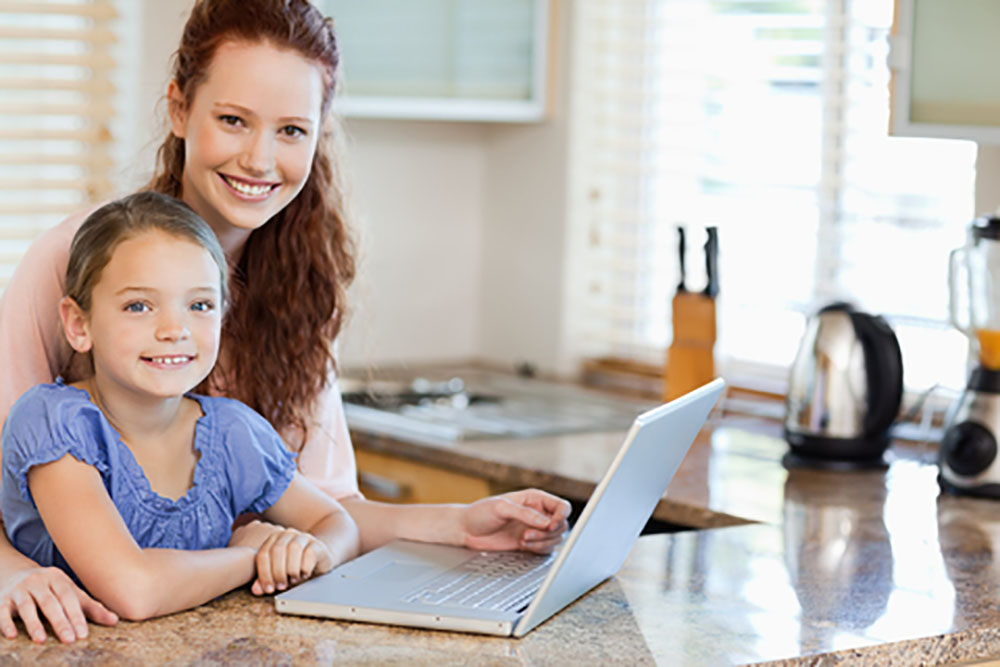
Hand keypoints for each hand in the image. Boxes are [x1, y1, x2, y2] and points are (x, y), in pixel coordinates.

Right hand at [0, 566, 117, 643]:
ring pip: (27, 606)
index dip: (77, 615)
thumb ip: (91, 608)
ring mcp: (20, 589)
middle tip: (69, 640)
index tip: (83, 634)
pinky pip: (3, 611)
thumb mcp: (70, 594)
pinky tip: (12, 635)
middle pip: (50, 602)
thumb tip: (115, 620)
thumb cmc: (51, 590)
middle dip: (60, 621)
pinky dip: (6, 623)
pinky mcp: (3, 599)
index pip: (69, 597)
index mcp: (58, 578)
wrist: (16, 574)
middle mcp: (39, 581)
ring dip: (34, 623)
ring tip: (41, 640)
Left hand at [230, 520, 332, 594]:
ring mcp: (303, 537)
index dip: (264, 573)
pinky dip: (305, 567)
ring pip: (293, 549)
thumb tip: (256, 589)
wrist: (320, 558)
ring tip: (293, 580)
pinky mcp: (317, 544)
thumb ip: (267, 579)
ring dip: (292, 569)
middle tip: (281, 586)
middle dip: (278, 572)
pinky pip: (309, 553)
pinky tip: (304, 574)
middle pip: (277, 550)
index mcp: (274, 540)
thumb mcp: (280, 574)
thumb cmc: (296, 566)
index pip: (263, 554)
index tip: (268, 589)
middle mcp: (288, 535)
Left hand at [460, 489, 570, 553]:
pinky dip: (538, 550)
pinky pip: (546, 549)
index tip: (551, 525)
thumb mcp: (501, 507)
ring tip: (523, 539)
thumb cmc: (480, 513)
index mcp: (535, 499)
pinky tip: (523, 546)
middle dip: (547, 533)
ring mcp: (534, 529)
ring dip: (542, 542)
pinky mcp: (530, 543)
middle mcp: (538, 513)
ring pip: (555, 539)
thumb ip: (525, 514)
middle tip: (527, 534)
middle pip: (562, 525)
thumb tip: (546, 522)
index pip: (562, 507)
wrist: (467, 530)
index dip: (561, 517)